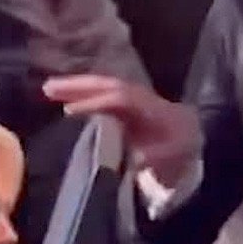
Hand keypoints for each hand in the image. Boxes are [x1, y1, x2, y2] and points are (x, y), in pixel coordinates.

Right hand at [43, 75, 200, 185]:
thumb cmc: (181, 152)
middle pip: (110, 86)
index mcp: (154, 109)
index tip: (70, 111)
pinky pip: (104, 97)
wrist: (194, 144)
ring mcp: (135, 102)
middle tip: (48, 88)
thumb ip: (154, 157)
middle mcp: (143, 99)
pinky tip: (64, 102)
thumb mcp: (173, 157)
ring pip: (105, 89)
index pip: (123, 99)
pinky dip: (84, 96)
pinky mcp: (128, 109)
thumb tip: (135, 158)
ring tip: (48, 90)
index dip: (98, 103)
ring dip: (77, 87)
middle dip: (79, 86)